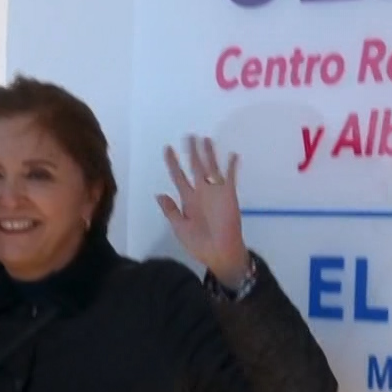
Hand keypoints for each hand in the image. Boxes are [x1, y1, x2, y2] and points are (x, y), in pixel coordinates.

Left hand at [158, 136, 248, 288]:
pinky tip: (232, 155)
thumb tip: (159, 194)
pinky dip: (231, 167)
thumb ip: (170, 211)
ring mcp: (215, 193)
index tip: (167, 148)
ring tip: (206, 139)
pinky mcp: (229, 196)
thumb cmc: (199, 244)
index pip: (178, 176)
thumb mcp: (179, 228)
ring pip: (211, 168)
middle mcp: (201, 192)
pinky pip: (230, 178)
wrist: (220, 254)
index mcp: (187, 199)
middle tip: (189, 136)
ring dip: (208, 154)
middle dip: (192, 152)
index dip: (172, 162)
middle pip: (195, 167)